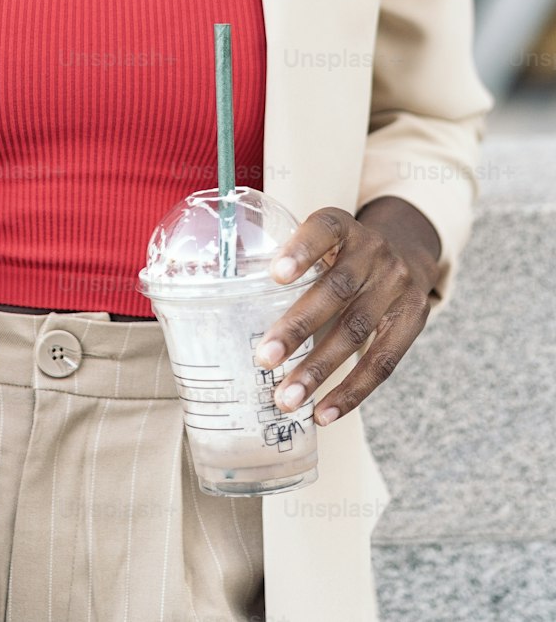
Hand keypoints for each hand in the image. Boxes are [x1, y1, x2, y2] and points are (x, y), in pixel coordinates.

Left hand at [253, 199, 440, 426]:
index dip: (302, 249)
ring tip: (287, 398)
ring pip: (357, 331)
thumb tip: (227, 302)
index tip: (275, 274)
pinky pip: (383, 361)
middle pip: (336, 289)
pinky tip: (324, 412)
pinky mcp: (413, 319)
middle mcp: (374, 250)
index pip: (325, 228)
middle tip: (264, 358)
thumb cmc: (342, 253)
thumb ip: (289, 260)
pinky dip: (352, 391)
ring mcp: (396, 285)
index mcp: (344, 226)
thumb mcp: (323, 240)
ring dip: (319, 369)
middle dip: (298, 327)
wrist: (408, 252)